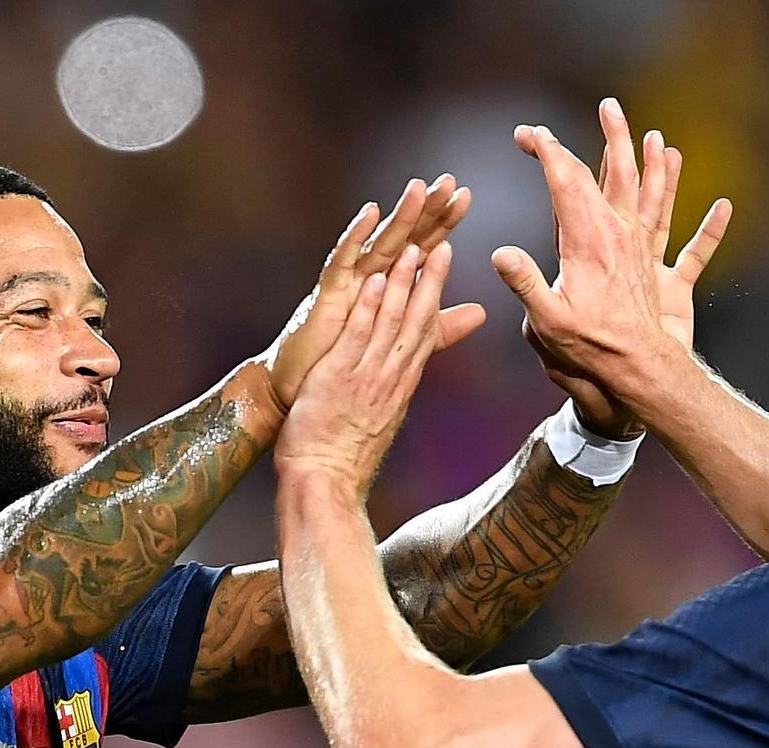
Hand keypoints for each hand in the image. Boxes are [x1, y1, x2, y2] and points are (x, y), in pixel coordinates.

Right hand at [261, 177, 486, 411]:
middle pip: (406, 236)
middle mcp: (373, 275)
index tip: (466, 196)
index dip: (444, 221)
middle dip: (426, 208)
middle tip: (448, 181)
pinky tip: (371, 213)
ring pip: (379, 243)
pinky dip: (356, 237)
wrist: (312, 386)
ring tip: (418, 189)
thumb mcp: (407, 335)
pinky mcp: (329, 293)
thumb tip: (481, 313)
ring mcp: (351, 282)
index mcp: (393, 283)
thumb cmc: (351, 355)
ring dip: (399, 216)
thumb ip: (440, 323)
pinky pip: (343, 261)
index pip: (424, 245)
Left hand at [275, 241, 452, 494]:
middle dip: (429, 282)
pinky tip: (375, 280)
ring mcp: (368, 375)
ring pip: (392, 323)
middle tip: (442, 244)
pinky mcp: (341, 377)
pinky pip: (359, 336)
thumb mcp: (378, 419)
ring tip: (412, 249)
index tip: (442, 268)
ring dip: (403, 284)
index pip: (423, 334)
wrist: (326, 483)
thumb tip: (400, 386)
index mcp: (399, 384)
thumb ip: (391, 393)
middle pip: (417, 322)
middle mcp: (390, 376)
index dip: (434, 297)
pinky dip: (369, 307)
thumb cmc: (345, 456)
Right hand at [494, 98, 731, 404]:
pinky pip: (696, 251)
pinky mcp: (669, 281)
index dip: (548, 152)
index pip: (567, 182)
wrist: (636, 375)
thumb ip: (525, 282)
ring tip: (660, 141)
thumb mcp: (545, 320)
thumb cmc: (588, 349)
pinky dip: (712, 230)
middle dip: (612, 139)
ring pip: (656, 201)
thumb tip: (501, 253)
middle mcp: (621, 239)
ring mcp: (648, 257)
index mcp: (588, 241)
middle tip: (610, 107)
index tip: (529, 134)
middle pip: (619, 177)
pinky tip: (725, 208)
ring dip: (659, 169)